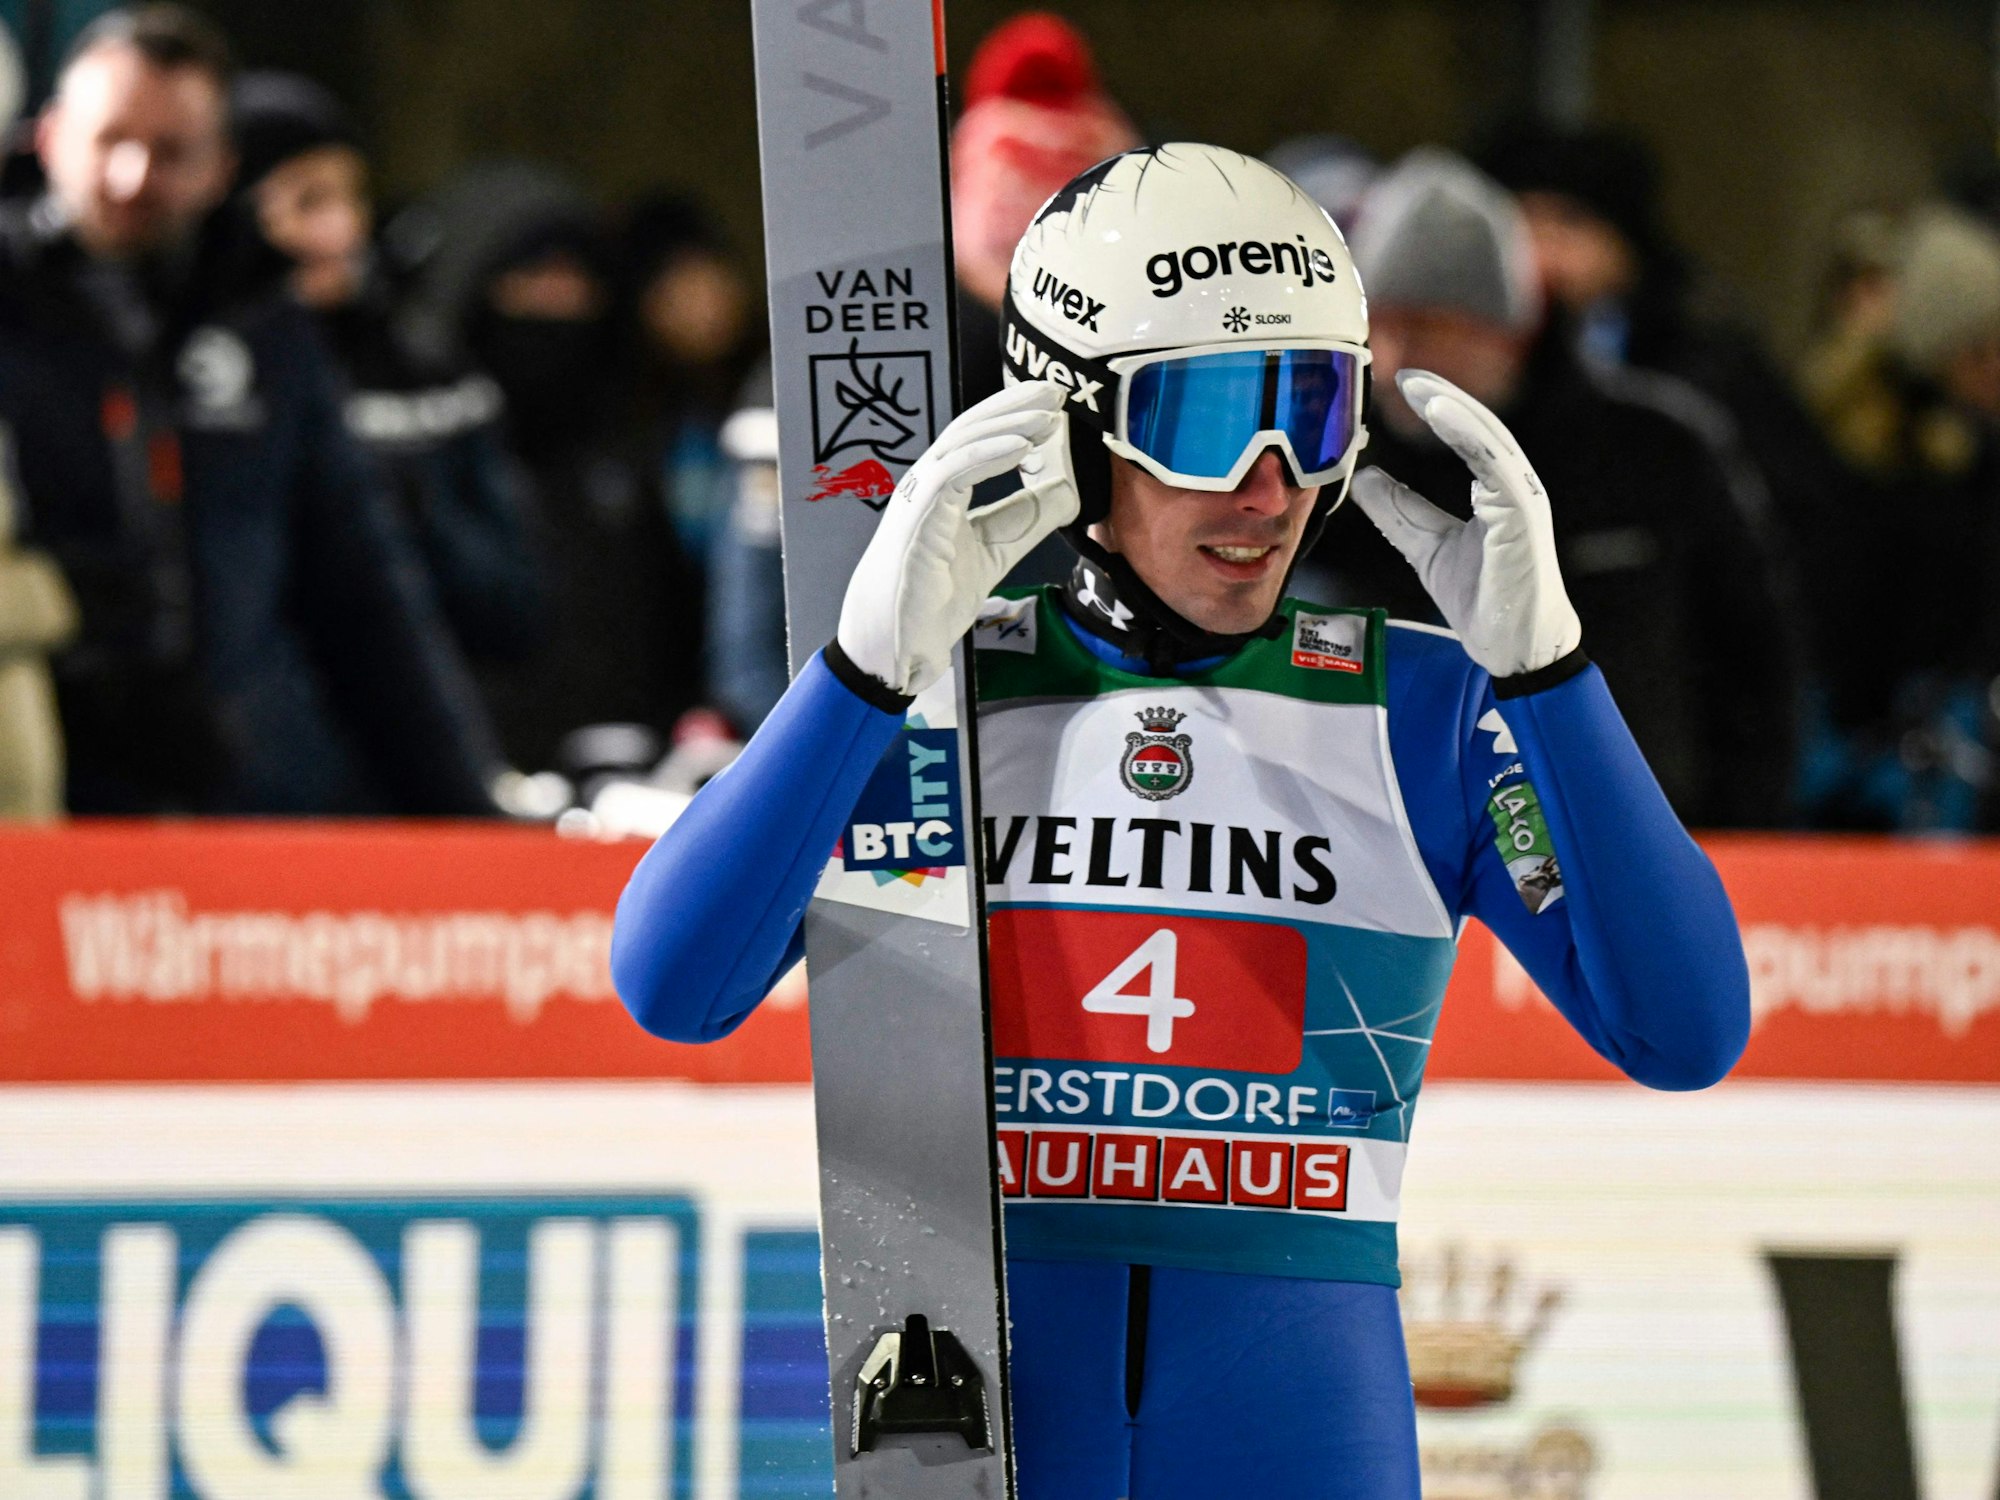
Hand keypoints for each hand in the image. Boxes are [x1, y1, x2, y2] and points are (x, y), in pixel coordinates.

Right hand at [836, 380, 1077, 696]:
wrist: (895, 644)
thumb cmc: (931, 601)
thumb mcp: (994, 551)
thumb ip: (1025, 521)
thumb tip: (1068, 492)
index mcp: (943, 491)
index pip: (980, 440)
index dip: (1015, 418)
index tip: (1053, 407)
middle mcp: (928, 486)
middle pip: (971, 429)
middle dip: (1014, 406)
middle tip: (1056, 391)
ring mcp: (918, 498)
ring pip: (962, 442)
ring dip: (1007, 423)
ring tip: (1048, 415)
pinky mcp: (917, 517)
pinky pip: (952, 472)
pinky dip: (988, 454)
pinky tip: (1023, 446)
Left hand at [1349, 370, 1580, 679]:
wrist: (1510, 646)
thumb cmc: (1482, 599)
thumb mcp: (1426, 547)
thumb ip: (1399, 513)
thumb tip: (1365, 480)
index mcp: (1496, 490)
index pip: (1466, 437)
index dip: (1438, 408)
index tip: (1403, 384)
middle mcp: (1513, 486)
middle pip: (1478, 427)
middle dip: (1442, 396)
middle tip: (1403, 373)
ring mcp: (1522, 498)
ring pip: (1489, 438)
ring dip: (1452, 406)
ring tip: (1417, 386)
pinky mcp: (1523, 514)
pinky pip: (1496, 464)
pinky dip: (1468, 435)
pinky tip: (1440, 413)